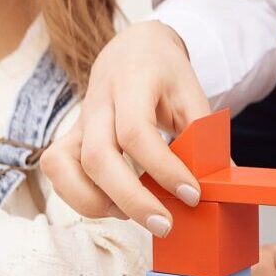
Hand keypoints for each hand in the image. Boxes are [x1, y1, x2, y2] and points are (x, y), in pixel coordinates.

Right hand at [37, 22, 210, 235]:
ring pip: (63, 166)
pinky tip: (112, 204)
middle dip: (131, 199)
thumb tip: (217, 183)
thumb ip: (202, 135)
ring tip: (133, 215)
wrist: (133, 49)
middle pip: (98, 157)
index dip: (163, 168)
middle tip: (165, 225)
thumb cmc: (166, 75)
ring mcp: (78, 120)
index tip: (191, 194)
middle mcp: (98, 102)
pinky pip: (57, 171)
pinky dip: (78, 196)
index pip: (137, 131)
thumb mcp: (192, 94)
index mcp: (133, 83)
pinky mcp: (68, 137)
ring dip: (96, 202)